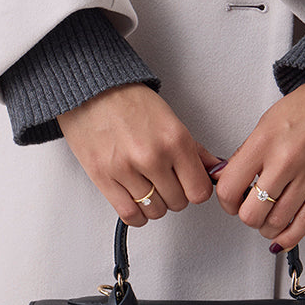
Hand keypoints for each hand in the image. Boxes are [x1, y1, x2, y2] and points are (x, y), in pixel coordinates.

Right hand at [57, 83, 220, 224]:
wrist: (90, 89)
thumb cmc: (128, 100)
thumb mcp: (170, 119)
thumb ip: (194, 150)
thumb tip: (214, 170)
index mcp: (174, 140)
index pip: (199, 191)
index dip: (195, 190)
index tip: (189, 184)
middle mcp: (152, 156)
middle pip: (178, 203)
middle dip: (174, 194)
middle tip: (165, 180)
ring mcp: (127, 169)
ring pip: (155, 211)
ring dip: (154, 204)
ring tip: (148, 187)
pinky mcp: (103, 178)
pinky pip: (129, 215)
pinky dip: (136, 215)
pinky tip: (136, 202)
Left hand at [213, 75, 304, 250]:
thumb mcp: (270, 120)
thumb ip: (249, 152)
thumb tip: (228, 178)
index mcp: (265, 141)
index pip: (229, 188)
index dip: (227, 201)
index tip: (232, 201)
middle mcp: (286, 160)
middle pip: (251, 213)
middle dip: (248, 217)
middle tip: (252, 211)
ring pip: (277, 223)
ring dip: (268, 227)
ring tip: (269, 220)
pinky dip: (289, 237)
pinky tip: (283, 236)